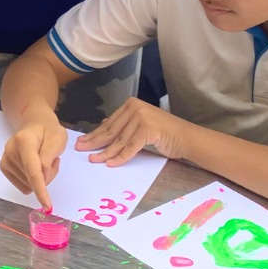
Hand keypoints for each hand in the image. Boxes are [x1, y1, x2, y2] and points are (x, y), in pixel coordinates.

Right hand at [1, 118, 66, 208]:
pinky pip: (24, 186)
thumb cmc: (49, 132)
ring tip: (44, 160)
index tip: (47, 206)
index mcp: (24, 140)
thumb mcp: (57, 139)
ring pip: (29, 185)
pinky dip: (33, 181)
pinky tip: (34, 166)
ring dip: (41, 178)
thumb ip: (49, 158)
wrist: (35, 126)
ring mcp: (5, 159)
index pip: (33, 170)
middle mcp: (10, 150)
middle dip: (48, 175)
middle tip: (54, 160)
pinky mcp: (4, 167)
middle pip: (33, 179)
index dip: (41, 190)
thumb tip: (40, 179)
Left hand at [75, 97, 191, 164]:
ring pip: (119, 140)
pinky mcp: (148, 129)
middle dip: (94, 142)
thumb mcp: (141, 125)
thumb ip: (124, 124)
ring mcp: (142, 117)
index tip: (82, 142)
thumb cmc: (164, 134)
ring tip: (93, 160)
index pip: (109, 123)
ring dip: (105, 153)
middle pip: (111, 130)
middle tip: (80, 150)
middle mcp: (135, 108)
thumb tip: (103, 125)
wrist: (187, 138)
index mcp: (131, 105)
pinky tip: (110, 163)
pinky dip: (120, 157)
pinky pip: (130, 147)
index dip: (94, 134)